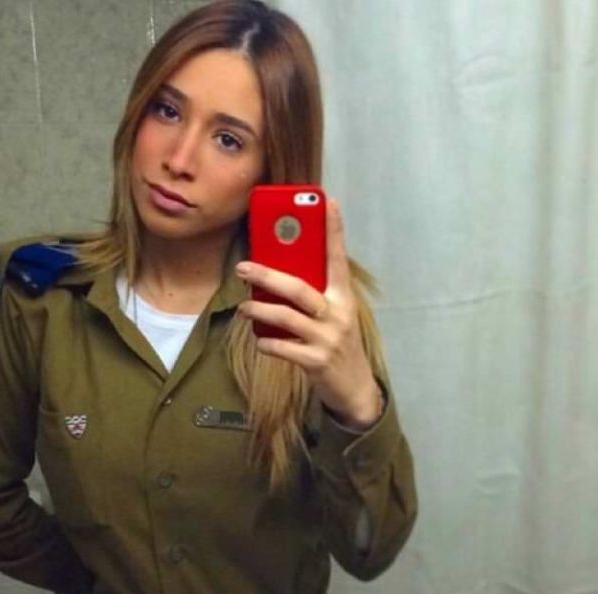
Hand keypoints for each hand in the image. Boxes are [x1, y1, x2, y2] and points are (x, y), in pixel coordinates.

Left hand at [236, 198, 382, 429]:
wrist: (355, 388)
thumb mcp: (334, 315)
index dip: (334, 230)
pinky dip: (266, 342)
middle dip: (268, 275)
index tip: (328, 202)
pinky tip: (259, 339)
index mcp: (344, 298)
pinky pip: (282, 347)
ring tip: (243, 307)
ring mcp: (327, 339)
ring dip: (258, 310)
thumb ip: (315, 294)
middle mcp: (338, 315)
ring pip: (286, 317)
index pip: (338, 258)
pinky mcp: (316, 362)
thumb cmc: (337, 343)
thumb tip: (279, 270)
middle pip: (299, 289)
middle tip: (243, 267)